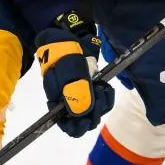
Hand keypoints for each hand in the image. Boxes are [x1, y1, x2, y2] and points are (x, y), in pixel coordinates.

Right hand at [35, 13, 113, 137]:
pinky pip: (102, 100)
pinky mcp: (92, 88)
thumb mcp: (69, 73)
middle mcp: (69, 102)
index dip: (78, 128)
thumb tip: (82, 115)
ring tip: (102, 88)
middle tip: (98, 94)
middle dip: (94, 112)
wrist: (70, 36)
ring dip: (102, 103)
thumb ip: (75, 94)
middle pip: (84, 121)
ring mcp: (82, 95)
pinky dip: (106, 96)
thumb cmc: (65, 54)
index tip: (87, 120)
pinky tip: (106, 87)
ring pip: (95, 111)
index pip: (67, 126)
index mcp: (58, 103)